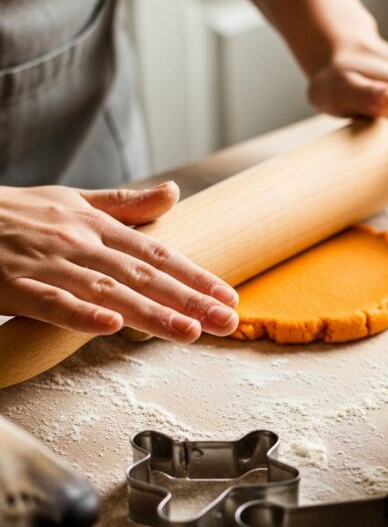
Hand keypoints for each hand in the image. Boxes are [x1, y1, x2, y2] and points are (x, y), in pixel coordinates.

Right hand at [0, 182, 238, 339]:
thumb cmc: (12, 213)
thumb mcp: (69, 200)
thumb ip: (124, 204)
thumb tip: (173, 193)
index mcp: (92, 224)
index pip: (155, 253)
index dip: (194, 275)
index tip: (228, 296)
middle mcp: (76, 241)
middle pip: (141, 274)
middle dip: (188, 299)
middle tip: (226, 321)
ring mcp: (45, 263)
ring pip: (106, 292)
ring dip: (150, 312)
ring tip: (188, 332)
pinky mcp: (12, 285)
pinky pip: (50, 303)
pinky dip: (80, 315)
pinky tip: (110, 327)